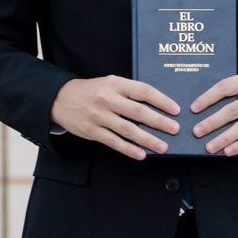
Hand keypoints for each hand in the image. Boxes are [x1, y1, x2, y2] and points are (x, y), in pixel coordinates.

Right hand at [51, 75, 181, 161]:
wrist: (61, 98)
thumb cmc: (92, 91)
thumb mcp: (110, 83)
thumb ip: (129, 92)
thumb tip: (156, 106)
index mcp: (115, 84)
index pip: (143, 91)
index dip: (161, 101)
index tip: (175, 110)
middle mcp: (107, 99)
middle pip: (138, 112)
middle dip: (159, 122)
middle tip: (175, 129)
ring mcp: (99, 116)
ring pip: (128, 130)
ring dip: (147, 139)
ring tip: (163, 146)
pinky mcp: (92, 131)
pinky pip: (114, 142)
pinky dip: (129, 149)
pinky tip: (141, 155)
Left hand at [190, 69, 237, 155]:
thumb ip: (237, 89)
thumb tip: (208, 107)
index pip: (225, 87)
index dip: (208, 98)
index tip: (194, 108)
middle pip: (232, 110)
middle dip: (212, 122)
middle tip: (197, 131)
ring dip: (223, 138)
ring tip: (209, 146)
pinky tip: (228, 151)